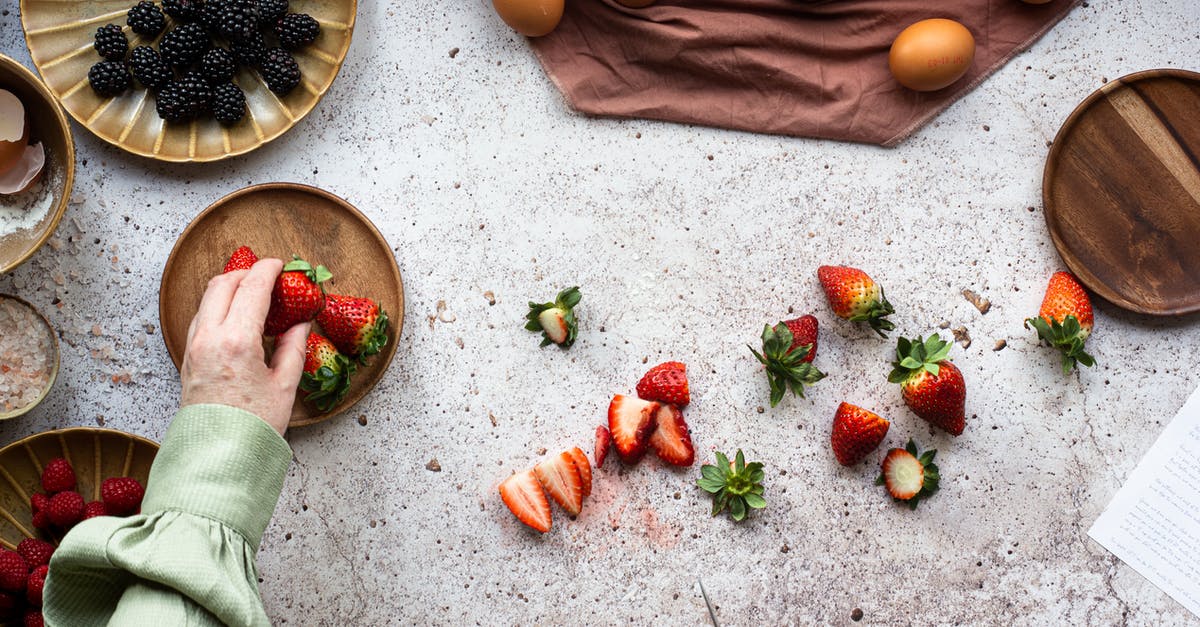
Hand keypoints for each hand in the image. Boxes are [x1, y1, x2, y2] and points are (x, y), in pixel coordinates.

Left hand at [180, 259, 307, 435]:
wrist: (218, 456)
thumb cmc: (253, 426)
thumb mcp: (285, 386)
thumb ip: (293, 348)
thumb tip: (300, 325)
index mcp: (237, 341)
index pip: (252, 288)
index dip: (269, 270)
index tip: (282, 265)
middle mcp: (210, 338)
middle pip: (222, 283)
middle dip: (246, 271)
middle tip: (267, 274)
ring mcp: (194, 347)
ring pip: (207, 298)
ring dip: (229, 286)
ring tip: (252, 293)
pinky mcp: (187, 358)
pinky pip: (201, 317)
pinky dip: (218, 306)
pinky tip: (236, 317)